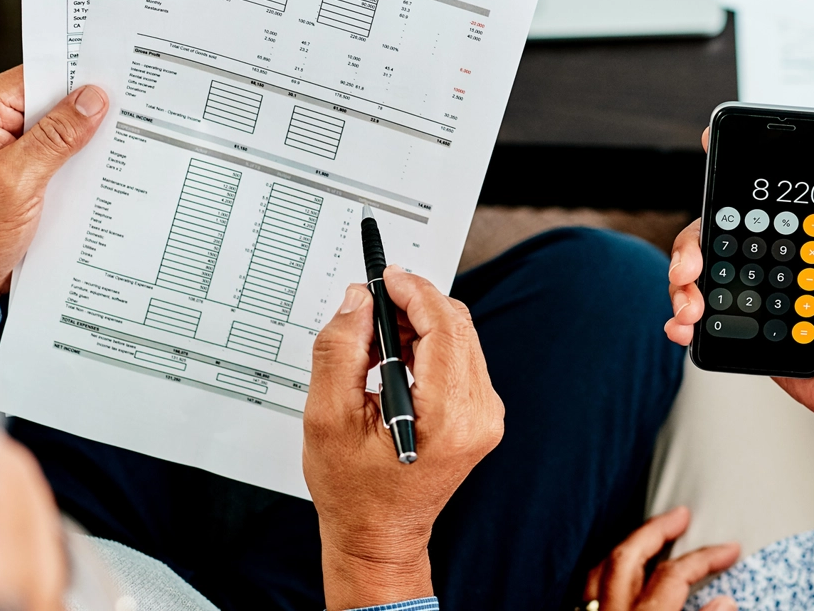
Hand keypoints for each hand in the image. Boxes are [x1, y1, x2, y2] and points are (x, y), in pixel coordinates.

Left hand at [0, 67, 108, 315]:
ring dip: (87, 141)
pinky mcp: (23, 174)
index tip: (117, 79)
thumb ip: (54, 138)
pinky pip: (59, 157)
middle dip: (88, 109)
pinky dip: (80, 164)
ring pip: (60, 130)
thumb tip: (91, 99)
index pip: (37, 75)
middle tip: (129, 113)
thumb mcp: (14, 183)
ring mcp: (8, 150)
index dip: (77, 75)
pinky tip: (102, 171)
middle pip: (52, 100)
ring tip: (121, 143)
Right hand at [304, 267, 504, 610]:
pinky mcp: (480, 416)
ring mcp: (485, 416)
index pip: (444, 326)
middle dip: (414, 305)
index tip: (386, 277)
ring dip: (419, 325)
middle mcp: (478, 414)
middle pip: (457, 327)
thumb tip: (358, 301)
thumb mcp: (328, 417)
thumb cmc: (354, 492)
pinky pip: (459, 359)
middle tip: (370, 307)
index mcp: (449, 416)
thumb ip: (341, 350)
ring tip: (374, 340)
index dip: (414, 292)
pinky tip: (394, 360)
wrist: (378, 536)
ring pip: (459, 338)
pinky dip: (428, 347)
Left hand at [583, 507, 738, 610]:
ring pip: (599, 569)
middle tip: (680, 515)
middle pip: (628, 556)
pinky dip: (603, 573)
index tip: (728, 550)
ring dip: (626, 546)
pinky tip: (614, 574)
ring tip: (646, 535)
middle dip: (655, 530)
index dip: (705, 558)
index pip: (675, 575)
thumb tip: (724, 602)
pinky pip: (585, 590)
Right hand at [666, 132, 813, 439]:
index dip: (735, 175)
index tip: (710, 152)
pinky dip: (686, 320)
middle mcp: (782, 263)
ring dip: (685, 287)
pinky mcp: (750, 331)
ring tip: (687, 309)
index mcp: (810, 242)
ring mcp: (763, 296)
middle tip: (687, 269)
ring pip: (708, 277)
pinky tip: (683, 327)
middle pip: (722, 238)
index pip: (766, 200)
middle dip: (693, 247)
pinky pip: (710, 318)